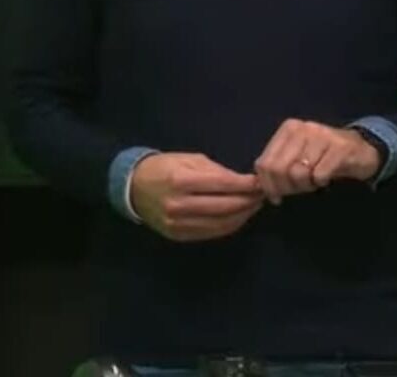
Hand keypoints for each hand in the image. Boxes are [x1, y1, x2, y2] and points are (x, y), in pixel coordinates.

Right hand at [129, 153, 263, 241]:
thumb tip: (243, 182)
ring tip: (254, 206)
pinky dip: (228, 226)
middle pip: (225, 207)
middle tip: (263, 195)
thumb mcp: (189, 160)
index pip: (224, 185)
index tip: (261, 183)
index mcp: (182, 181)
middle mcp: (180, 205)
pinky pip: (210, 233)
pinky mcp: (178, 236)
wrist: (133, 188)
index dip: (246, 185)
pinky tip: (238, 217)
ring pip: (221, 224)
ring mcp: (178, 224)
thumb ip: (217, 171)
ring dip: (242, 216)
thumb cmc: (164, 167)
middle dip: (248, 202)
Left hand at [254, 119, 382, 204]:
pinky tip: (326, 179)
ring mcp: (322, 136)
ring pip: (298, 174)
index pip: (264, 163)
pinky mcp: (340, 148)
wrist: (362, 150)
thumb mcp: (297, 157)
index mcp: (288, 129)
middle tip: (298, 190)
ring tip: (314, 182)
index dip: (268, 185)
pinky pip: (319, 175)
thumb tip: (259, 187)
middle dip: (286, 187)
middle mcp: (303, 128)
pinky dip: (321, 183)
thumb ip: (277, 166)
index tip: (277, 196)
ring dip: (305, 186)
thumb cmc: (324, 156)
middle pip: (278, 169)